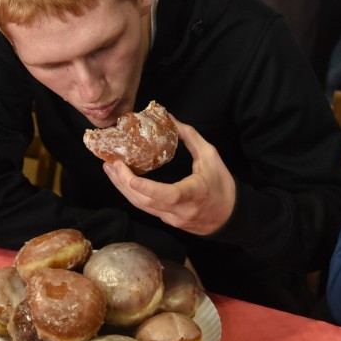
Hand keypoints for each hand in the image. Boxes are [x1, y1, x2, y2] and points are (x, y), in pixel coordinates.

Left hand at [103, 117, 235, 235]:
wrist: (229, 217)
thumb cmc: (221, 185)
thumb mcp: (211, 157)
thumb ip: (190, 137)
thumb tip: (170, 119)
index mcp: (194, 194)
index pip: (169, 195)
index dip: (147, 188)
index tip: (131, 178)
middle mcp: (180, 210)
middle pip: (145, 201)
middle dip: (124, 183)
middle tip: (111, 164)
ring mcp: (171, 218)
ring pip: (141, 206)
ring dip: (122, 188)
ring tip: (110, 169)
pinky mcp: (166, 220)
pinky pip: (145, 207)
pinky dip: (132, 193)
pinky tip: (122, 180)